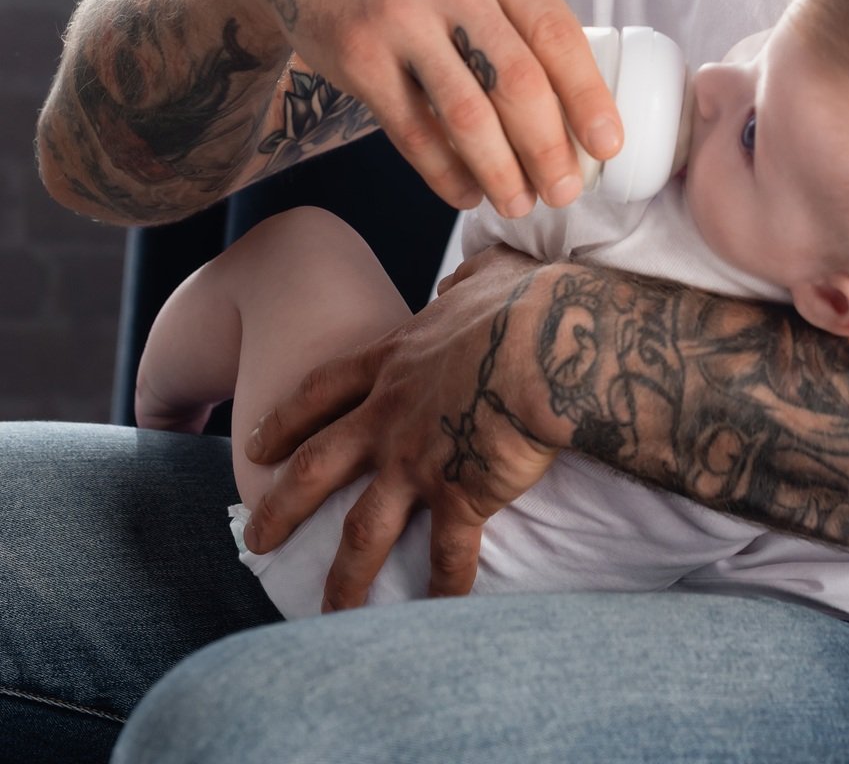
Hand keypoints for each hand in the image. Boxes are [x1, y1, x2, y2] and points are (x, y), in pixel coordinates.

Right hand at [239, 0, 621, 213]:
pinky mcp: (357, 55)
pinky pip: (413, 130)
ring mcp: (398, 16)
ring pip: (466, 115)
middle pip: (517, 81)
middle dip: (549, 149)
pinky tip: (467, 190)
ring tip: (520, 202)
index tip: (608, 146)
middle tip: (566, 192)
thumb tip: (579, 95)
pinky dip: (445, 172)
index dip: (588, 97)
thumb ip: (518, 4)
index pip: (557, 32)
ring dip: (501, 171)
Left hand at [242, 246, 564, 606]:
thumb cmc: (526, 300)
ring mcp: (418, 459)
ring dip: (342, 577)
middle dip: (279, 509)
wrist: (550, 339)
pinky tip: (436, 618)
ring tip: (325, 614)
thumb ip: (465, 280)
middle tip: (253, 541)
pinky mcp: (460, 494)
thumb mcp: (488, 274)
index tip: (257, 448)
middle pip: (314, 468)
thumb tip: (463, 278)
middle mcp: (389, 416)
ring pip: (362, 530)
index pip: (320, 393)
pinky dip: (442, 590)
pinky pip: (447, 557)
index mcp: (393, 361)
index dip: (285, 422)